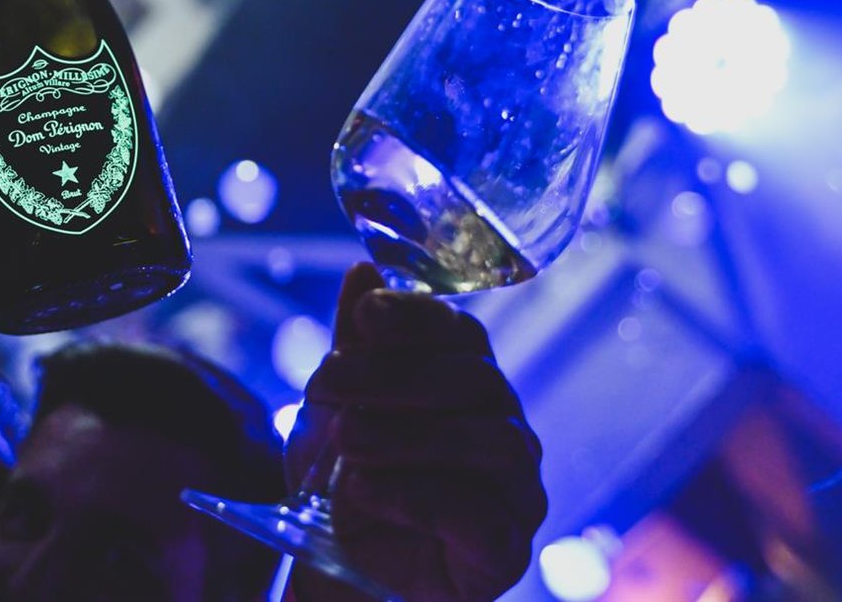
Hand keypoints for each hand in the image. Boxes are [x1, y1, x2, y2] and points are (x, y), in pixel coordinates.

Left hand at [286, 264, 546, 601]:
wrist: (344, 569)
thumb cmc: (351, 480)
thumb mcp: (336, 409)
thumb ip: (354, 346)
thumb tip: (363, 271)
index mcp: (469, 386)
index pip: (464, 333)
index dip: (418, 317)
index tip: (367, 317)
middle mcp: (506, 430)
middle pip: (476, 380)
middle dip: (393, 376)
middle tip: (325, 385)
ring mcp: (517, 492)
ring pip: (491, 441)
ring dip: (405, 433)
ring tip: (346, 441)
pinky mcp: (505, 550)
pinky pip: (478, 512)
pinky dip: (413, 494)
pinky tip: (365, 490)